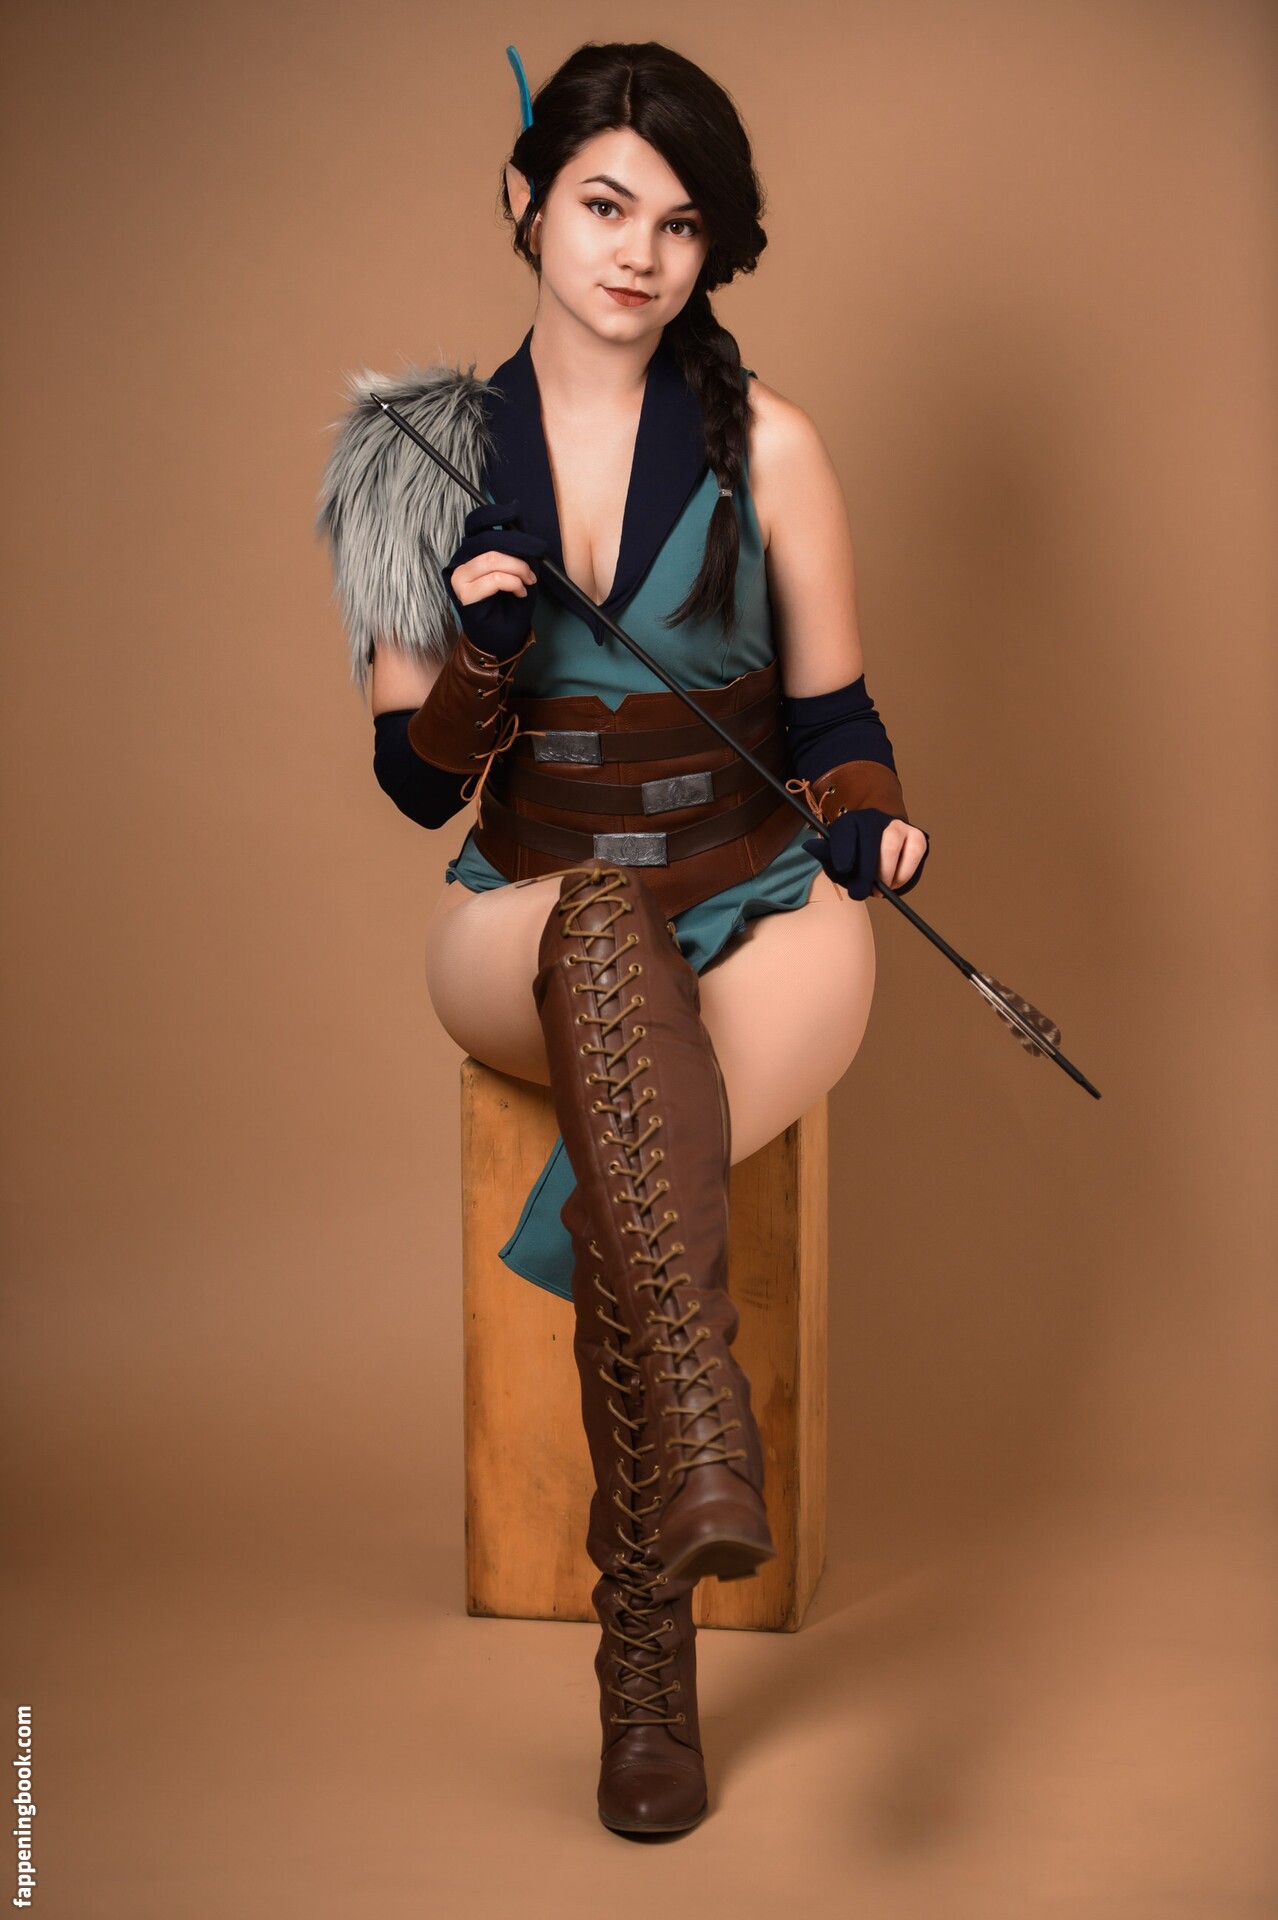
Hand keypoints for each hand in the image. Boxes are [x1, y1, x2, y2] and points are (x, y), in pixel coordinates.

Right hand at [441, 499, 547, 661]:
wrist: (502, 639)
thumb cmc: (510, 605)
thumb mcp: (519, 568)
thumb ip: (516, 547)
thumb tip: (518, 519)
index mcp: (471, 552)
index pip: (475, 524)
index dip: (493, 514)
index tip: (513, 511)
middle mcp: (461, 562)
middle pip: (487, 540)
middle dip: (518, 543)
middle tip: (539, 551)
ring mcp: (460, 578)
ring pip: (492, 558)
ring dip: (518, 568)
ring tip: (529, 581)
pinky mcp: (464, 595)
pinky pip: (494, 580)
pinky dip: (514, 584)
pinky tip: (520, 593)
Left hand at [803, 808, 929, 900]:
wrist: (880, 841)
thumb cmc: (855, 854)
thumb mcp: (837, 856)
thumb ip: (826, 855)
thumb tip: (810, 846)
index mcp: (850, 822)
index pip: (846, 831)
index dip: (844, 849)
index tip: (843, 869)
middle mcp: (874, 819)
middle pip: (871, 840)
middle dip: (866, 871)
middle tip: (861, 893)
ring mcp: (897, 826)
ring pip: (893, 844)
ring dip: (886, 872)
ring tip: (879, 890)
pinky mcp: (916, 837)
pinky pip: (914, 853)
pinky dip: (904, 873)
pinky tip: (894, 883)